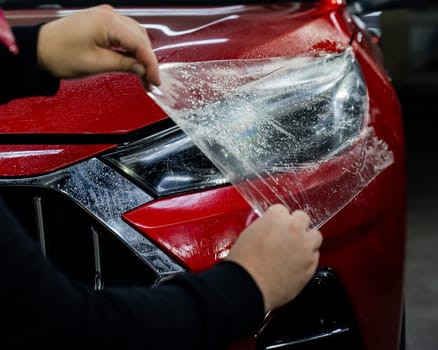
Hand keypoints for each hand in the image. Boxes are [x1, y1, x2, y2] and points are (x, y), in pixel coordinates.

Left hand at [37, 5, 159, 90]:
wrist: (39, 48)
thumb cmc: (60, 53)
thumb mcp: (96, 64)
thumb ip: (124, 64)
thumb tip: (141, 68)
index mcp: (108, 23)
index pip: (140, 44)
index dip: (151, 64)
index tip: (155, 80)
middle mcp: (109, 15)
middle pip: (140, 38)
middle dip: (147, 61)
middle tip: (150, 81)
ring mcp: (105, 16)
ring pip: (135, 35)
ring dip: (141, 55)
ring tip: (142, 75)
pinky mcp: (101, 22)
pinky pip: (124, 33)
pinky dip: (131, 48)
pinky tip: (133, 62)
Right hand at [226, 205, 321, 312]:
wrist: (249, 286)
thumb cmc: (245, 264)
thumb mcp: (248, 235)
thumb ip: (264, 227)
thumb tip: (268, 230)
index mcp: (276, 217)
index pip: (282, 209)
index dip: (278, 219)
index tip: (276, 226)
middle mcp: (294, 228)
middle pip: (303, 217)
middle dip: (296, 225)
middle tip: (287, 235)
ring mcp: (305, 246)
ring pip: (315, 236)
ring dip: (307, 240)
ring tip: (295, 249)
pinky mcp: (311, 265)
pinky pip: (315, 256)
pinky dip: (308, 258)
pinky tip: (296, 264)